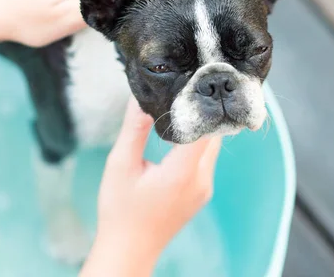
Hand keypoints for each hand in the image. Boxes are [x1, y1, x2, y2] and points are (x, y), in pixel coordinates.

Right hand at [80, 97, 222, 276]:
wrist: (129, 249)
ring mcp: (204, 188)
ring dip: (199, 129)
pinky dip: (197, 145)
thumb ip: (134, 129)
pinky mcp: (201, 193)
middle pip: (213, 135)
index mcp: (183, 172)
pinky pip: (206, 160)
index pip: (205, 127)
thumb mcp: (120, 164)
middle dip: (201, 113)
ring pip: (211, 147)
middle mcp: (201, 180)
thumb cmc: (120, 210)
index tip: (191, 83)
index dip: (201, 104)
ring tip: (181, 110)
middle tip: (186, 90)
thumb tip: (141, 97)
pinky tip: (179, 137)